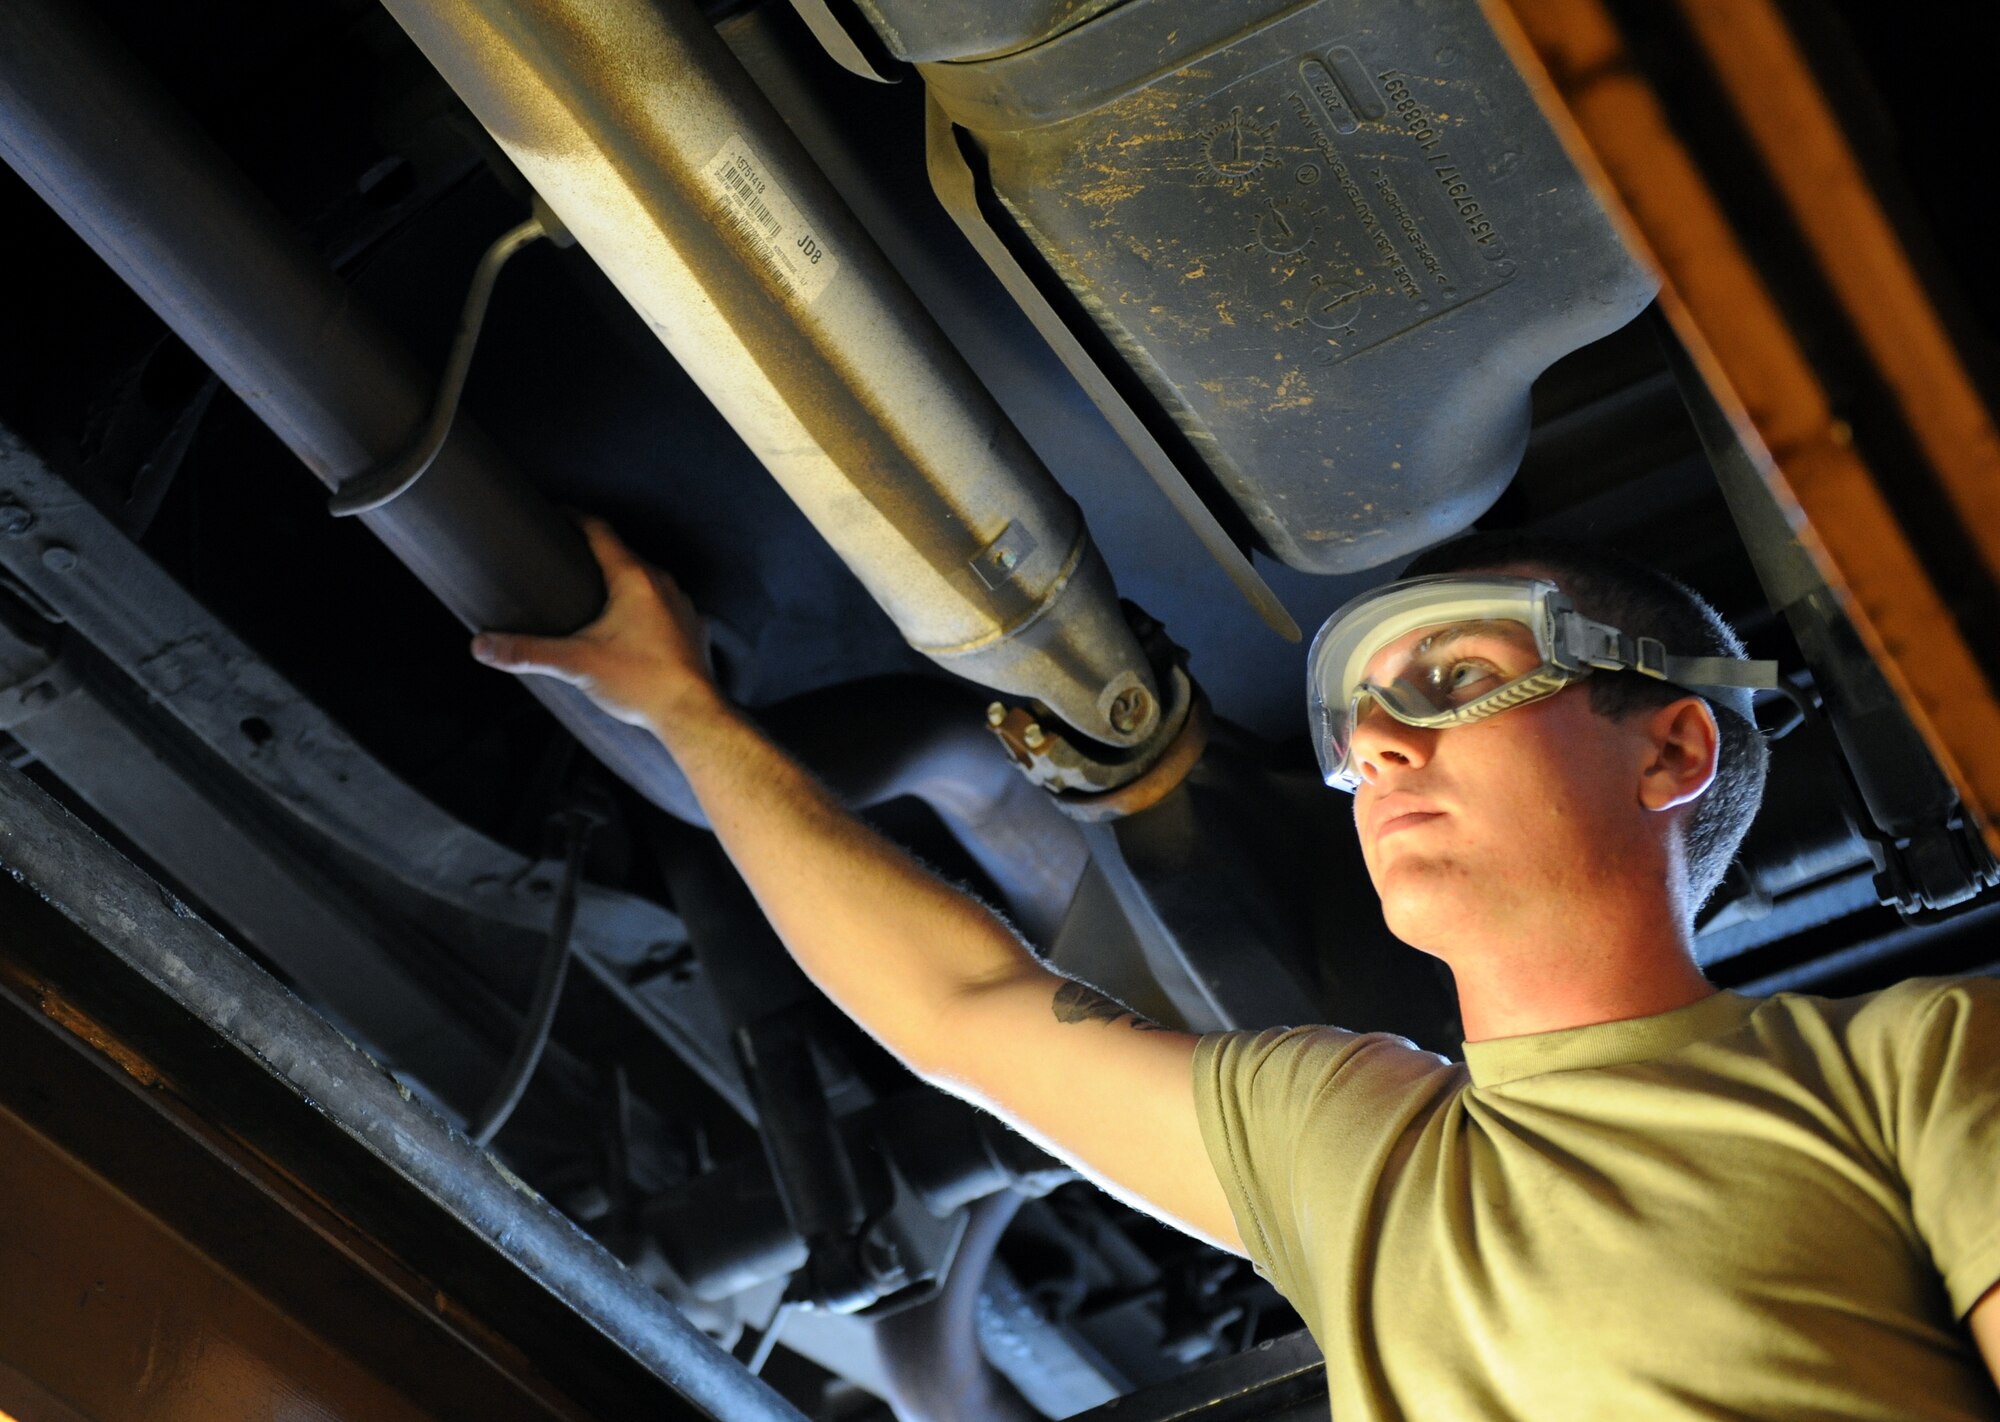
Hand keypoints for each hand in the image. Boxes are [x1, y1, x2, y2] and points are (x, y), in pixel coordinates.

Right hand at [471, 517, 716, 728]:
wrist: (691, 714)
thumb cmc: (640, 683)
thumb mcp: (576, 664)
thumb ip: (527, 651)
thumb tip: (482, 644)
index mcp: (633, 579)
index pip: (600, 531)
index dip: (575, 517)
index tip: (556, 513)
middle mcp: (662, 584)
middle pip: (623, 553)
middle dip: (595, 551)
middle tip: (566, 554)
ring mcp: (681, 605)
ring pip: (647, 580)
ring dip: (622, 580)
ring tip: (595, 588)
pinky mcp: (692, 628)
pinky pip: (665, 605)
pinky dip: (645, 606)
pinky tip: (631, 624)